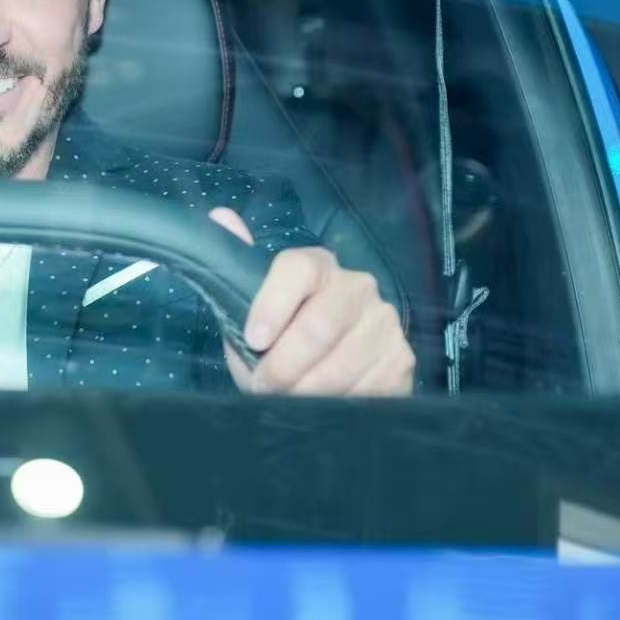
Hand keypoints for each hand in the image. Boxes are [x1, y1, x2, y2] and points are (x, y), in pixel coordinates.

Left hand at [209, 207, 413, 396]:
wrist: (322, 381)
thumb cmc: (276, 344)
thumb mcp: (247, 313)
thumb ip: (235, 266)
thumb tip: (219, 214)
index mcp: (317, 266)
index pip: (298, 269)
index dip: (272, 305)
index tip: (254, 340)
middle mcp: (357, 286)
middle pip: (319, 325)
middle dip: (284, 366)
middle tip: (264, 386)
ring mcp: (384, 322)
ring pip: (340, 364)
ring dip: (306, 392)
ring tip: (289, 401)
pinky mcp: (401, 360)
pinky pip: (367, 389)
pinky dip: (337, 405)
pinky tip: (324, 405)